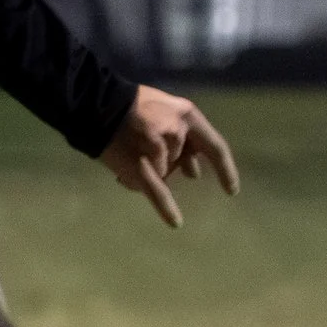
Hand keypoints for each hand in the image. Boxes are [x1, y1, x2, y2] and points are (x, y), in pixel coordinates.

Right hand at [99, 85, 239, 226]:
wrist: (94, 104)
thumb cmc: (130, 105)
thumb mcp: (164, 109)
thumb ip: (182, 135)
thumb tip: (194, 173)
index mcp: (188, 116)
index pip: (215, 147)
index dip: (224, 170)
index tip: (231, 191)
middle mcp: (178, 131)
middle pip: (182, 162)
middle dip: (167, 164)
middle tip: (147, 157)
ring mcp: (160, 148)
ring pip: (163, 173)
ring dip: (149, 171)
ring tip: (126, 158)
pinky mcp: (142, 165)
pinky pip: (157, 190)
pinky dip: (166, 208)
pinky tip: (175, 223)